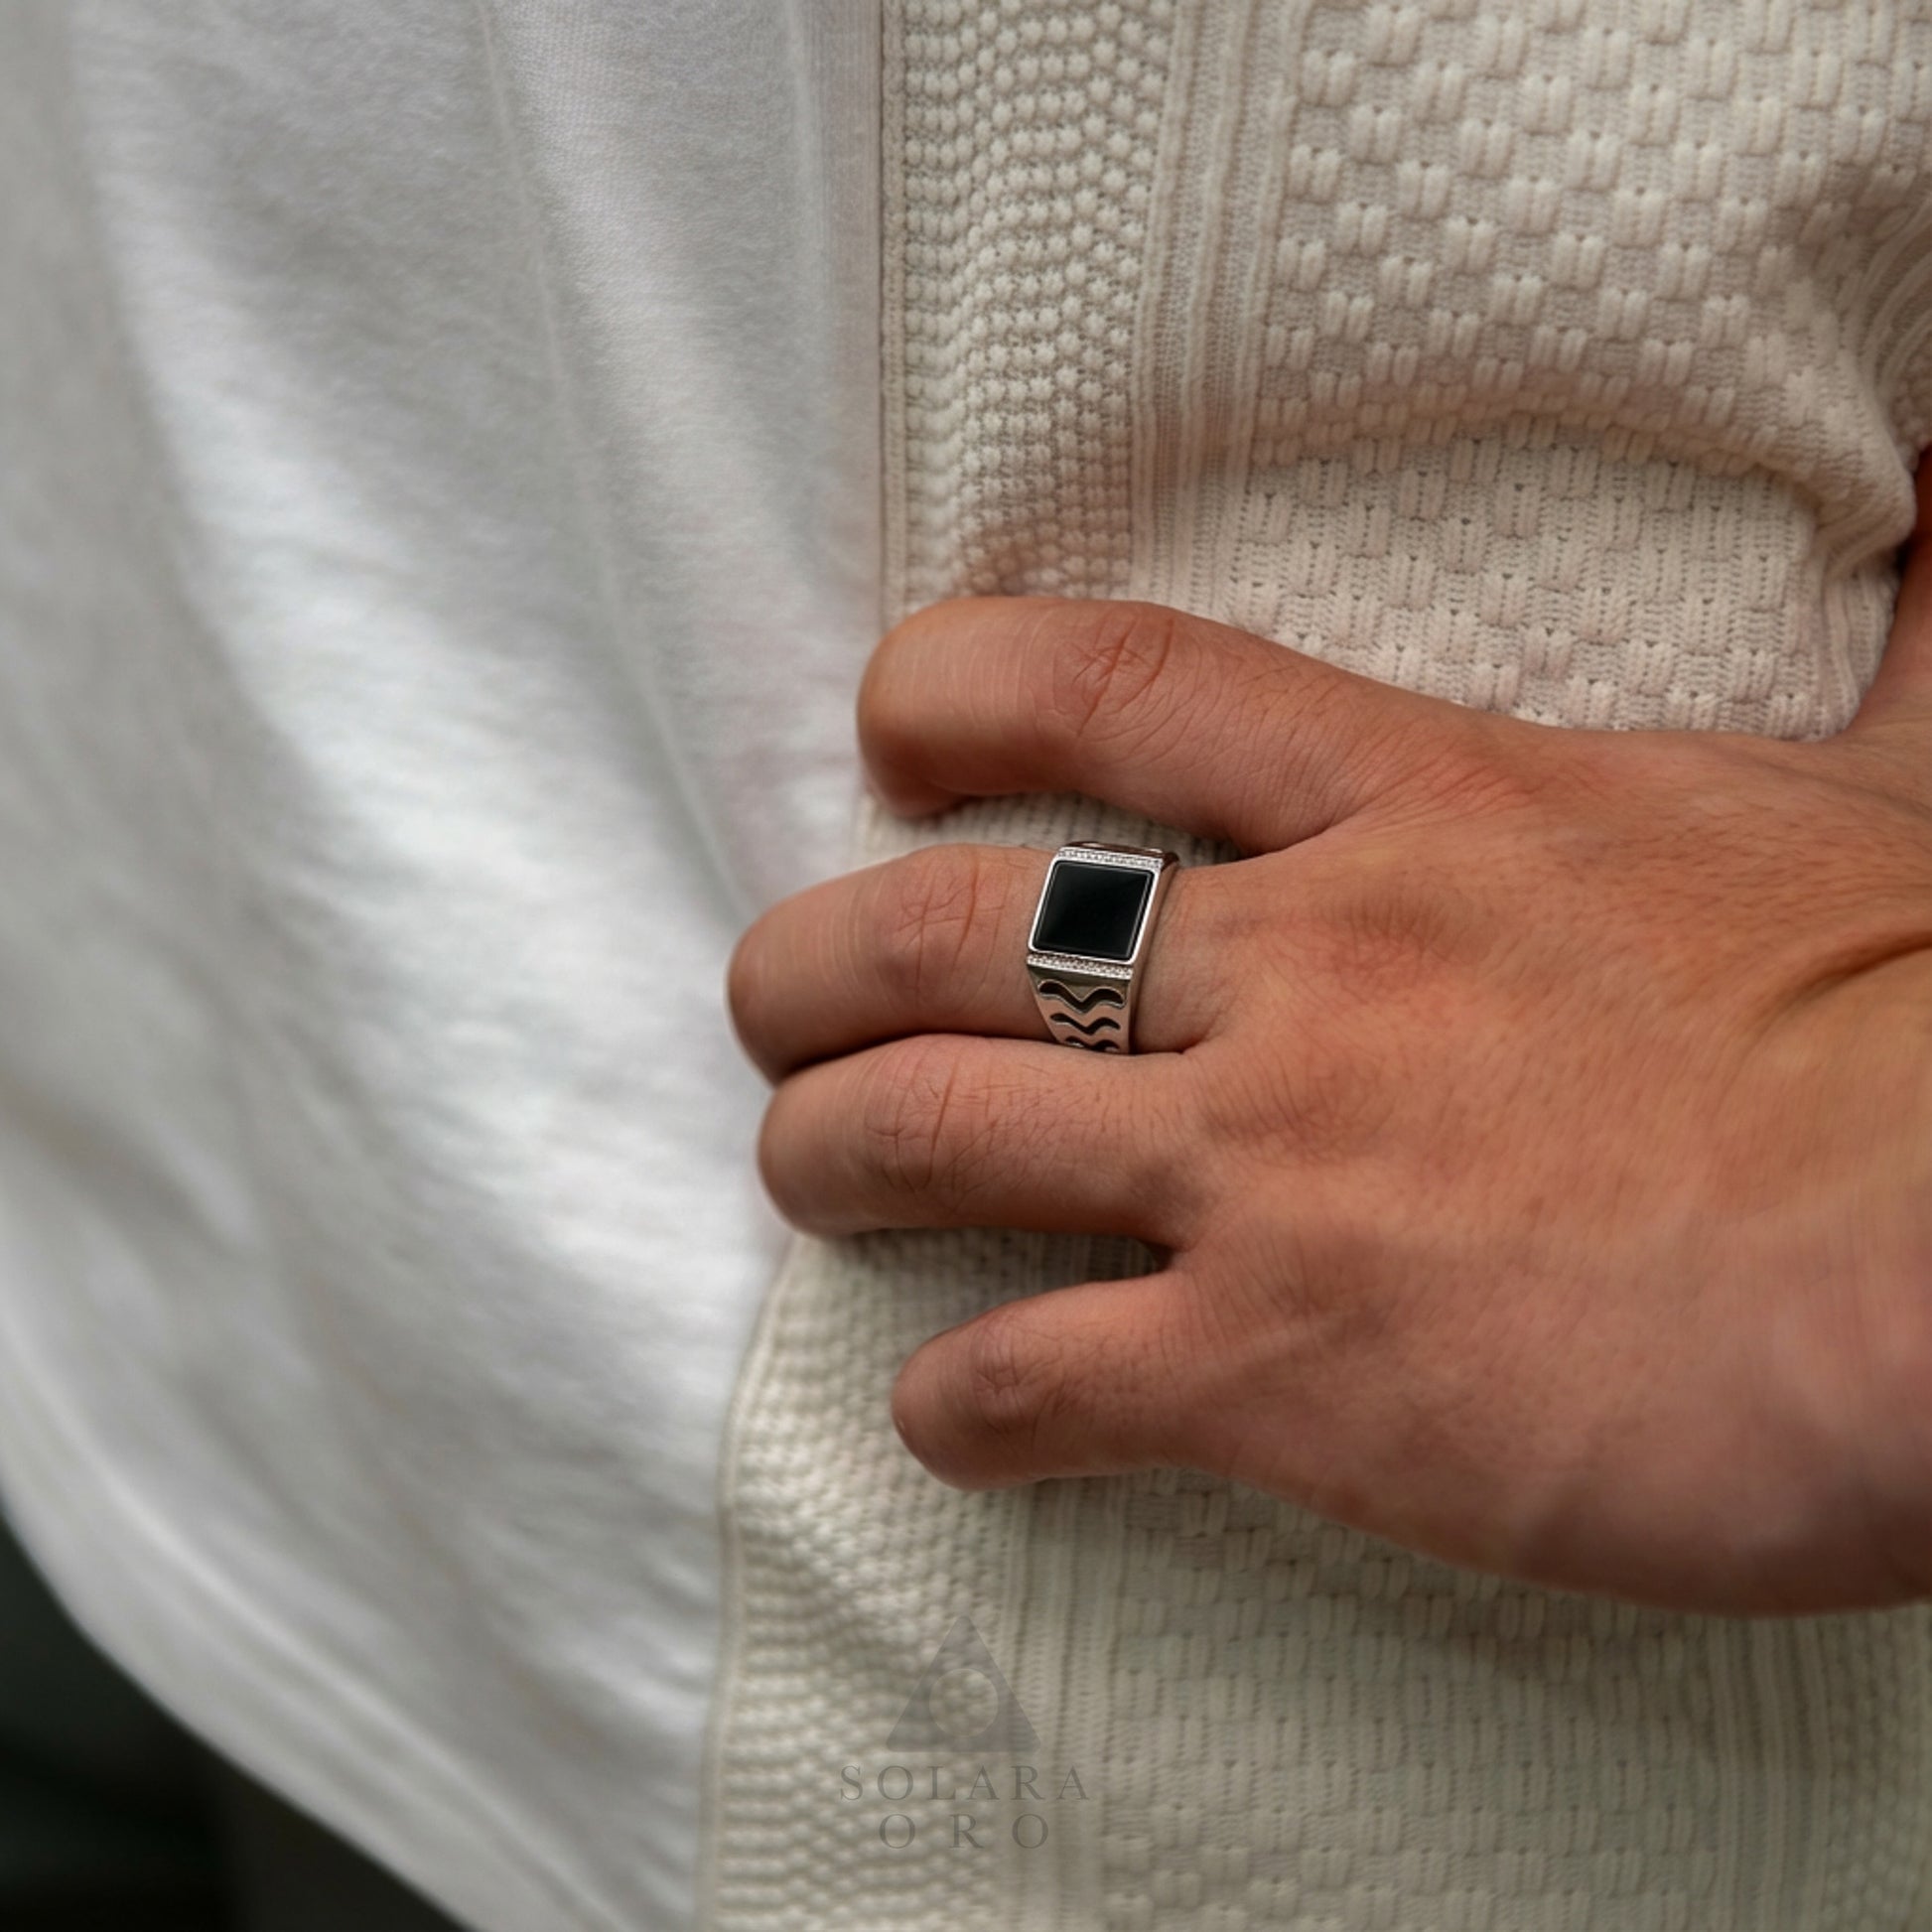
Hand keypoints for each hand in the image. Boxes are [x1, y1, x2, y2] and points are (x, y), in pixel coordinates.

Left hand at [727, 485, 1931, 1618]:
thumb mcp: (1904, 785)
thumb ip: (1902, 641)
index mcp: (1428, 810)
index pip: (1116, 687)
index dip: (956, 684)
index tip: (890, 725)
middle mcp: (1308, 975)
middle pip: (955, 932)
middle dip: (819, 964)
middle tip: (781, 1001)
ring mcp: (1277, 1173)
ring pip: (940, 1138)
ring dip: (830, 1156)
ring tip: (804, 1170)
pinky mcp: (1290, 1375)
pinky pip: (1038, 1383)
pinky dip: (959, 1405)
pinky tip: (948, 1415)